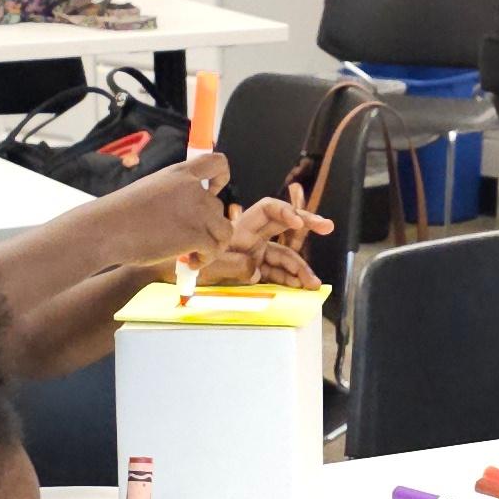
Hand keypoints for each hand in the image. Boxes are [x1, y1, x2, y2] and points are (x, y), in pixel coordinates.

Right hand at [95, 152, 235, 270]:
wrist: (106, 229)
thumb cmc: (120, 215)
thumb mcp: (151, 191)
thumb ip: (175, 197)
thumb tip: (190, 220)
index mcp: (180, 173)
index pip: (217, 162)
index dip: (222, 178)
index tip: (213, 191)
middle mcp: (193, 189)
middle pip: (219, 207)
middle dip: (208, 227)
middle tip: (188, 243)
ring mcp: (197, 211)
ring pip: (224, 230)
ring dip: (212, 245)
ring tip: (193, 256)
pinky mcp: (196, 235)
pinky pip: (215, 249)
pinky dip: (205, 260)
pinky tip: (188, 263)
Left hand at [194, 193, 327, 288]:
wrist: (171, 277)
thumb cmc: (184, 262)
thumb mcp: (208, 262)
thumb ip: (234, 264)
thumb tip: (257, 270)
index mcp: (241, 228)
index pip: (268, 210)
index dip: (285, 212)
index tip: (297, 223)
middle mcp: (251, 238)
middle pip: (284, 228)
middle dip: (306, 225)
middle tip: (327, 226)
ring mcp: (254, 255)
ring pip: (284, 257)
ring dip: (300, 269)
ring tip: (313, 284)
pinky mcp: (254, 272)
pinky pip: (276, 274)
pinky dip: (288, 280)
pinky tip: (300, 287)